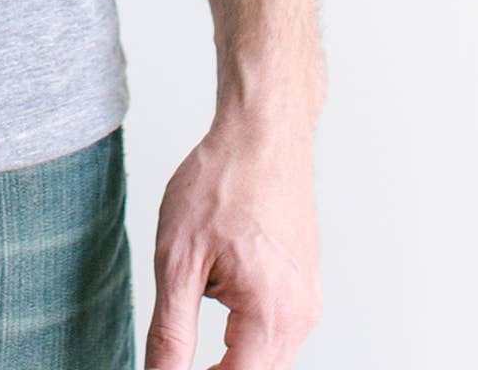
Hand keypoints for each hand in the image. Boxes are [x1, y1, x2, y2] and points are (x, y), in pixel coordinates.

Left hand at [142, 108, 321, 369]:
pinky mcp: (304, 283)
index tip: (169, 367)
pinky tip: (219, 283)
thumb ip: (171, 331)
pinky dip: (245, 325)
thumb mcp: (177, 258)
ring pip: (267, 354)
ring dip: (231, 351)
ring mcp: (308, 299)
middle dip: (216, 369)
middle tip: (175, 351)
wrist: (262, 131)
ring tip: (198, 299)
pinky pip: (276, 326)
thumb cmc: (222, 181)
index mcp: (272, 316)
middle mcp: (301, 316)